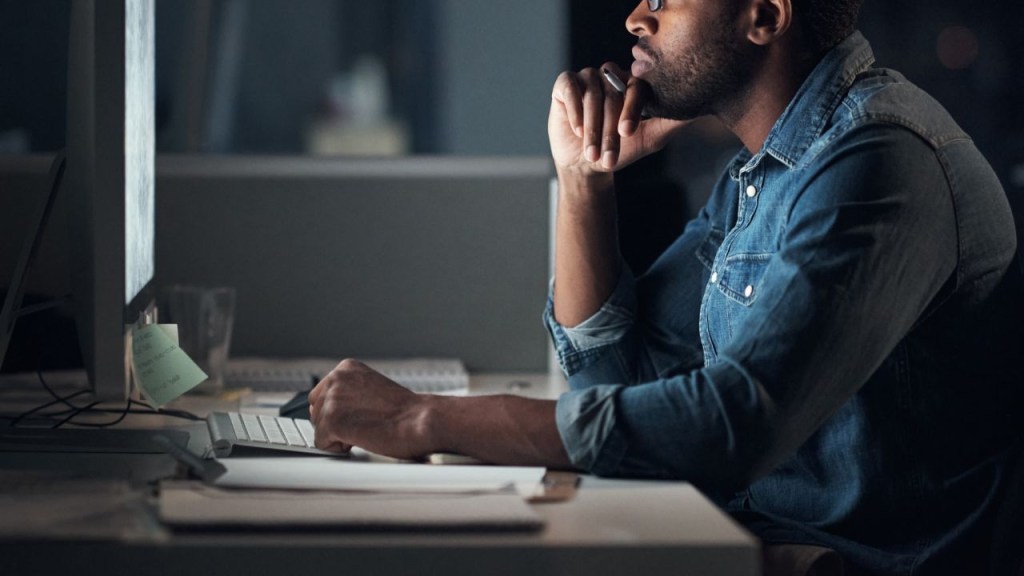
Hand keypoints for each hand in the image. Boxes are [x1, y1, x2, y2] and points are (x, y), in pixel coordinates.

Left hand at [308, 359, 435, 458]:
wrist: (420, 420)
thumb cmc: (404, 411)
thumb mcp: (372, 389)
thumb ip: (350, 394)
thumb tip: (335, 409)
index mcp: (346, 368)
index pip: (321, 394)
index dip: (338, 412)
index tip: (358, 416)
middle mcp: (336, 379)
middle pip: (315, 411)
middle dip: (333, 423)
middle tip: (363, 425)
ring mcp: (332, 399)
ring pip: (318, 429)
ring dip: (338, 436)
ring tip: (366, 430)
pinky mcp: (332, 420)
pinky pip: (321, 444)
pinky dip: (339, 448)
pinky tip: (361, 438)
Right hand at [548, 62, 687, 175]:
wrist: (585, 164)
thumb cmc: (619, 150)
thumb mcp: (649, 139)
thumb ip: (670, 124)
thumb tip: (698, 112)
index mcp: (633, 83)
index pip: (637, 87)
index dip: (632, 110)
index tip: (627, 133)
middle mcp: (611, 75)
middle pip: (612, 95)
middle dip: (609, 130)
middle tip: (607, 156)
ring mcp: (588, 77)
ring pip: (592, 96)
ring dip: (591, 129)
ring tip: (591, 153)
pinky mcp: (565, 82)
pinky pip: (571, 89)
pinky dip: (575, 111)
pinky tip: (576, 130)